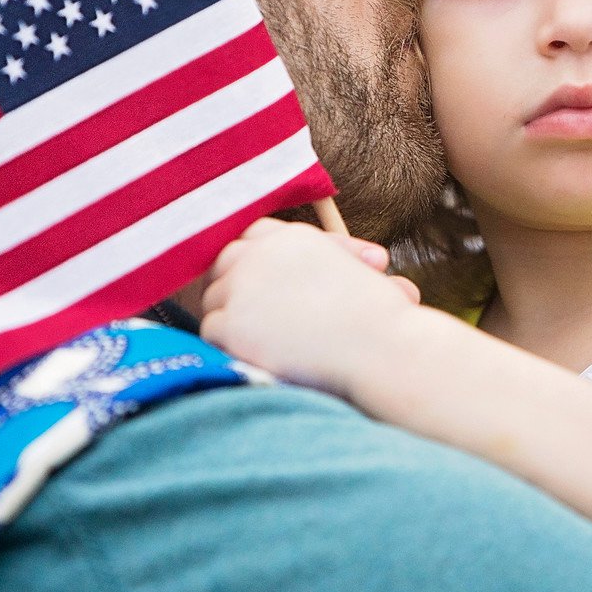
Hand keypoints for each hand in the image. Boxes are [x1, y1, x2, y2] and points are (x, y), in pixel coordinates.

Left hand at [199, 218, 424, 395]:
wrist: (379, 348)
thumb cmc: (380, 317)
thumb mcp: (356, 270)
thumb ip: (331, 258)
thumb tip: (335, 268)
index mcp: (291, 237)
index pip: (249, 236)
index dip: (249, 260)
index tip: (254, 282)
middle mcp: (262, 254)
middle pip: (222, 264)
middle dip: (231, 287)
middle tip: (246, 313)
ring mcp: (242, 286)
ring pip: (213, 300)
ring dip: (230, 318)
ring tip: (259, 340)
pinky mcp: (232, 322)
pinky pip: (211, 331)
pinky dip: (228, 345)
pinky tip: (254, 355)